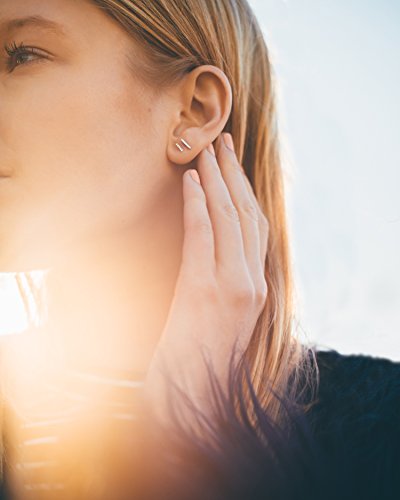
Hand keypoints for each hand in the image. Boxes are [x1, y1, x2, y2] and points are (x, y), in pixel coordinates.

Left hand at [143, 133, 268, 431]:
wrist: (189, 396)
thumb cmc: (197, 356)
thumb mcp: (218, 316)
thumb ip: (225, 282)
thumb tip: (212, 248)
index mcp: (257, 288)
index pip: (256, 228)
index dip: (246, 192)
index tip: (234, 164)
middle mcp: (252, 283)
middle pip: (247, 216)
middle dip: (233, 175)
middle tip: (222, 142)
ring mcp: (233, 287)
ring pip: (229, 220)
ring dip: (216, 181)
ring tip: (205, 150)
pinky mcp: (207, 291)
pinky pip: (204, 236)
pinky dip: (199, 205)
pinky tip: (192, 181)